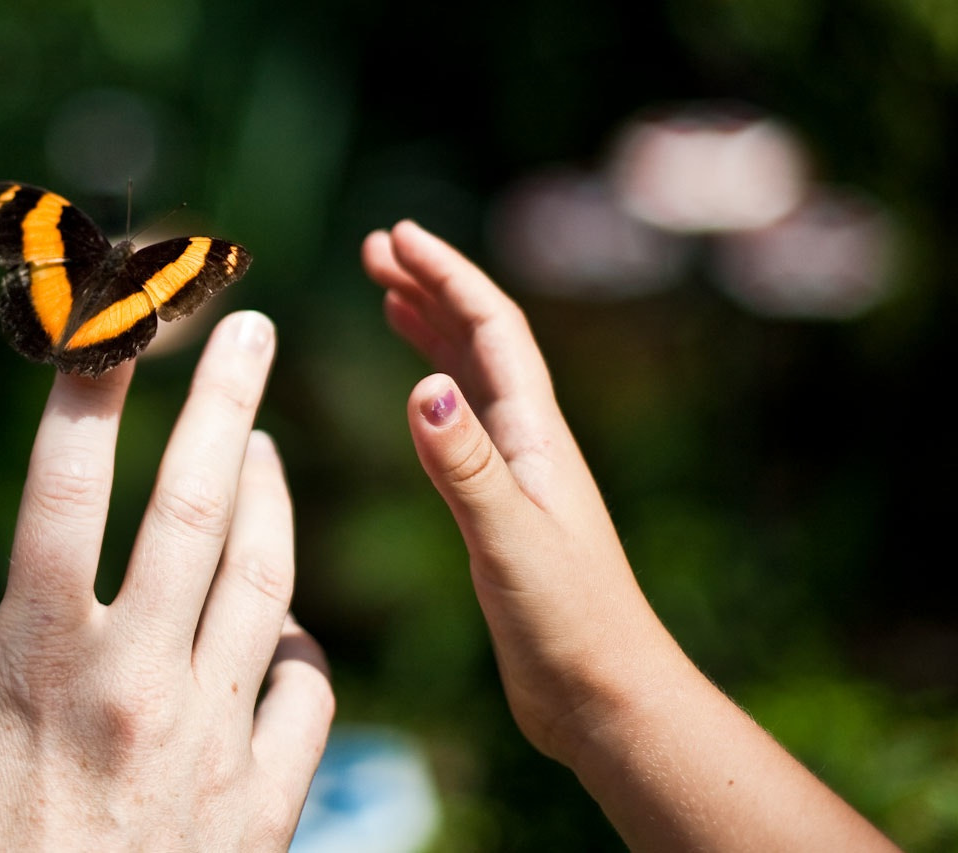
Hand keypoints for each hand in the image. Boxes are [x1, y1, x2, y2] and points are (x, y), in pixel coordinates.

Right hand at [0, 311, 333, 850]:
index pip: (66, 494)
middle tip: (250, 328)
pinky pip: (308, 687)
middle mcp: (139, 682)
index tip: (109, 324)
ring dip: (273, 498)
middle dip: (227, 404)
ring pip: (267, 579)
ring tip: (267, 446)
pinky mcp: (268, 797)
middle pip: (195, 508)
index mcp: (40, 665)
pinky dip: (299, 638)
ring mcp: (214, 736)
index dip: (89, 398)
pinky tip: (282, 614)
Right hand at [363, 221, 898, 851]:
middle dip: (431, 286)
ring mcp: (517, 474)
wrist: (602, 694)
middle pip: (480, 339)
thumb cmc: (568, 624)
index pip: (491, 328)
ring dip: (432, 331)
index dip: (445, 274)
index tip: (395, 234)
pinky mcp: (503, 511)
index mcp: (536, 435)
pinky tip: (419, 395)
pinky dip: (435, 393)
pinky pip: (464, 427)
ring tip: (389, 296)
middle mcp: (529, 441)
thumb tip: (421, 384)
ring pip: (471, 378)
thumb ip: (466, 465)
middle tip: (375, 249)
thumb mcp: (509, 540)